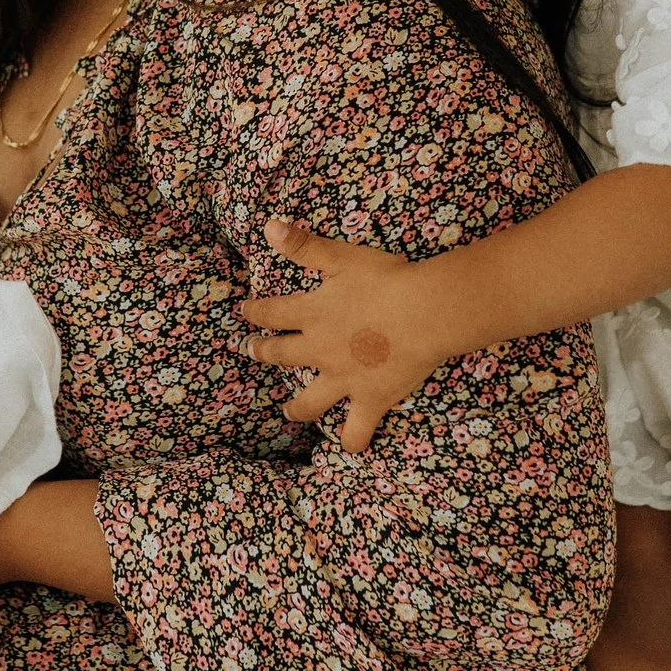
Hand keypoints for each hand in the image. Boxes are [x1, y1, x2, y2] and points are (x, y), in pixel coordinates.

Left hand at [237, 218, 458, 453]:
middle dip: (263, 352)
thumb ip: (305, 245)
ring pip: (309, 402)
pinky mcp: (370, 401)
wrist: (424, 313)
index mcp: (313, 313)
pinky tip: (349, 444)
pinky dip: (352, 440)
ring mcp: (343, 380)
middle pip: (281, 355)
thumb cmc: (387, 279)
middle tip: (251, 351)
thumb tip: (267, 227)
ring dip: (295, 408)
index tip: (245, 312)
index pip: (272, 312)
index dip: (256, 312)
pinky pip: (356, 432)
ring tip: (288, 411)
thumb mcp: (343, 256)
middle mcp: (320, 350)